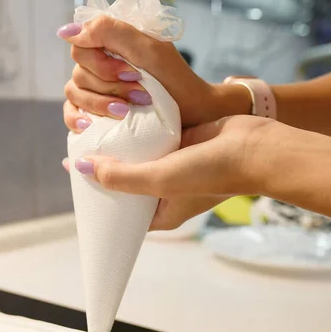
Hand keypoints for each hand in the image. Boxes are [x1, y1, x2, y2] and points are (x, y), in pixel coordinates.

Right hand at [57, 16, 221, 129]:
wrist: (191, 112)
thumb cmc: (174, 78)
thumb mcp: (148, 48)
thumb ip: (110, 31)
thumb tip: (66, 31)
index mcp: (108, 42)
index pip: (80, 45)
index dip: (100, 62)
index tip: (131, 72)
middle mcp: (97, 63)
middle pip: (78, 71)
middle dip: (109, 85)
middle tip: (139, 93)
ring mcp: (94, 89)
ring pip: (74, 92)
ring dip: (100, 103)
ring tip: (126, 111)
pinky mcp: (94, 112)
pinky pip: (71, 113)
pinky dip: (77, 119)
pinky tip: (90, 125)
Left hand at [63, 115, 272, 229]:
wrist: (254, 146)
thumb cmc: (210, 173)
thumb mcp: (159, 181)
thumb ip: (121, 177)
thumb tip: (81, 167)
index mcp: (160, 213)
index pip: (120, 213)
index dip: (98, 199)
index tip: (76, 181)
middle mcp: (164, 192)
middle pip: (125, 184)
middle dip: (104, 170)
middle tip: (79, 153)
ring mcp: (172, 167)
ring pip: (136, 159)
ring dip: (118, 148)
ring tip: (92, 134)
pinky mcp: (179, 144)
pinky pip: (150, 139)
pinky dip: (135, 131)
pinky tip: (116, 118)